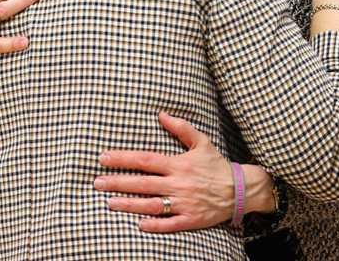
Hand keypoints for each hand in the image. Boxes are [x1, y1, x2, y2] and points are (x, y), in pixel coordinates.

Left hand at [94, 112, 236, 232]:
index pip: (145, 160)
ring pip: (151, 205)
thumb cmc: (217, 165)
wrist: (240, 189)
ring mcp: (184, 203)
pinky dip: (154, 225)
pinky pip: (169, 224)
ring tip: (109, 203)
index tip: (104, 158)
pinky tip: (139, 224)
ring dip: (129, 204)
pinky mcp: (191, 219)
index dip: (123, 159)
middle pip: (143, 183)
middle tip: (97, 183)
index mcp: (178, 164)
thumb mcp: (201, 142)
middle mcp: (178, 184)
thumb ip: (181, 128)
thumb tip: (161, 114)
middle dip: (118, 182)